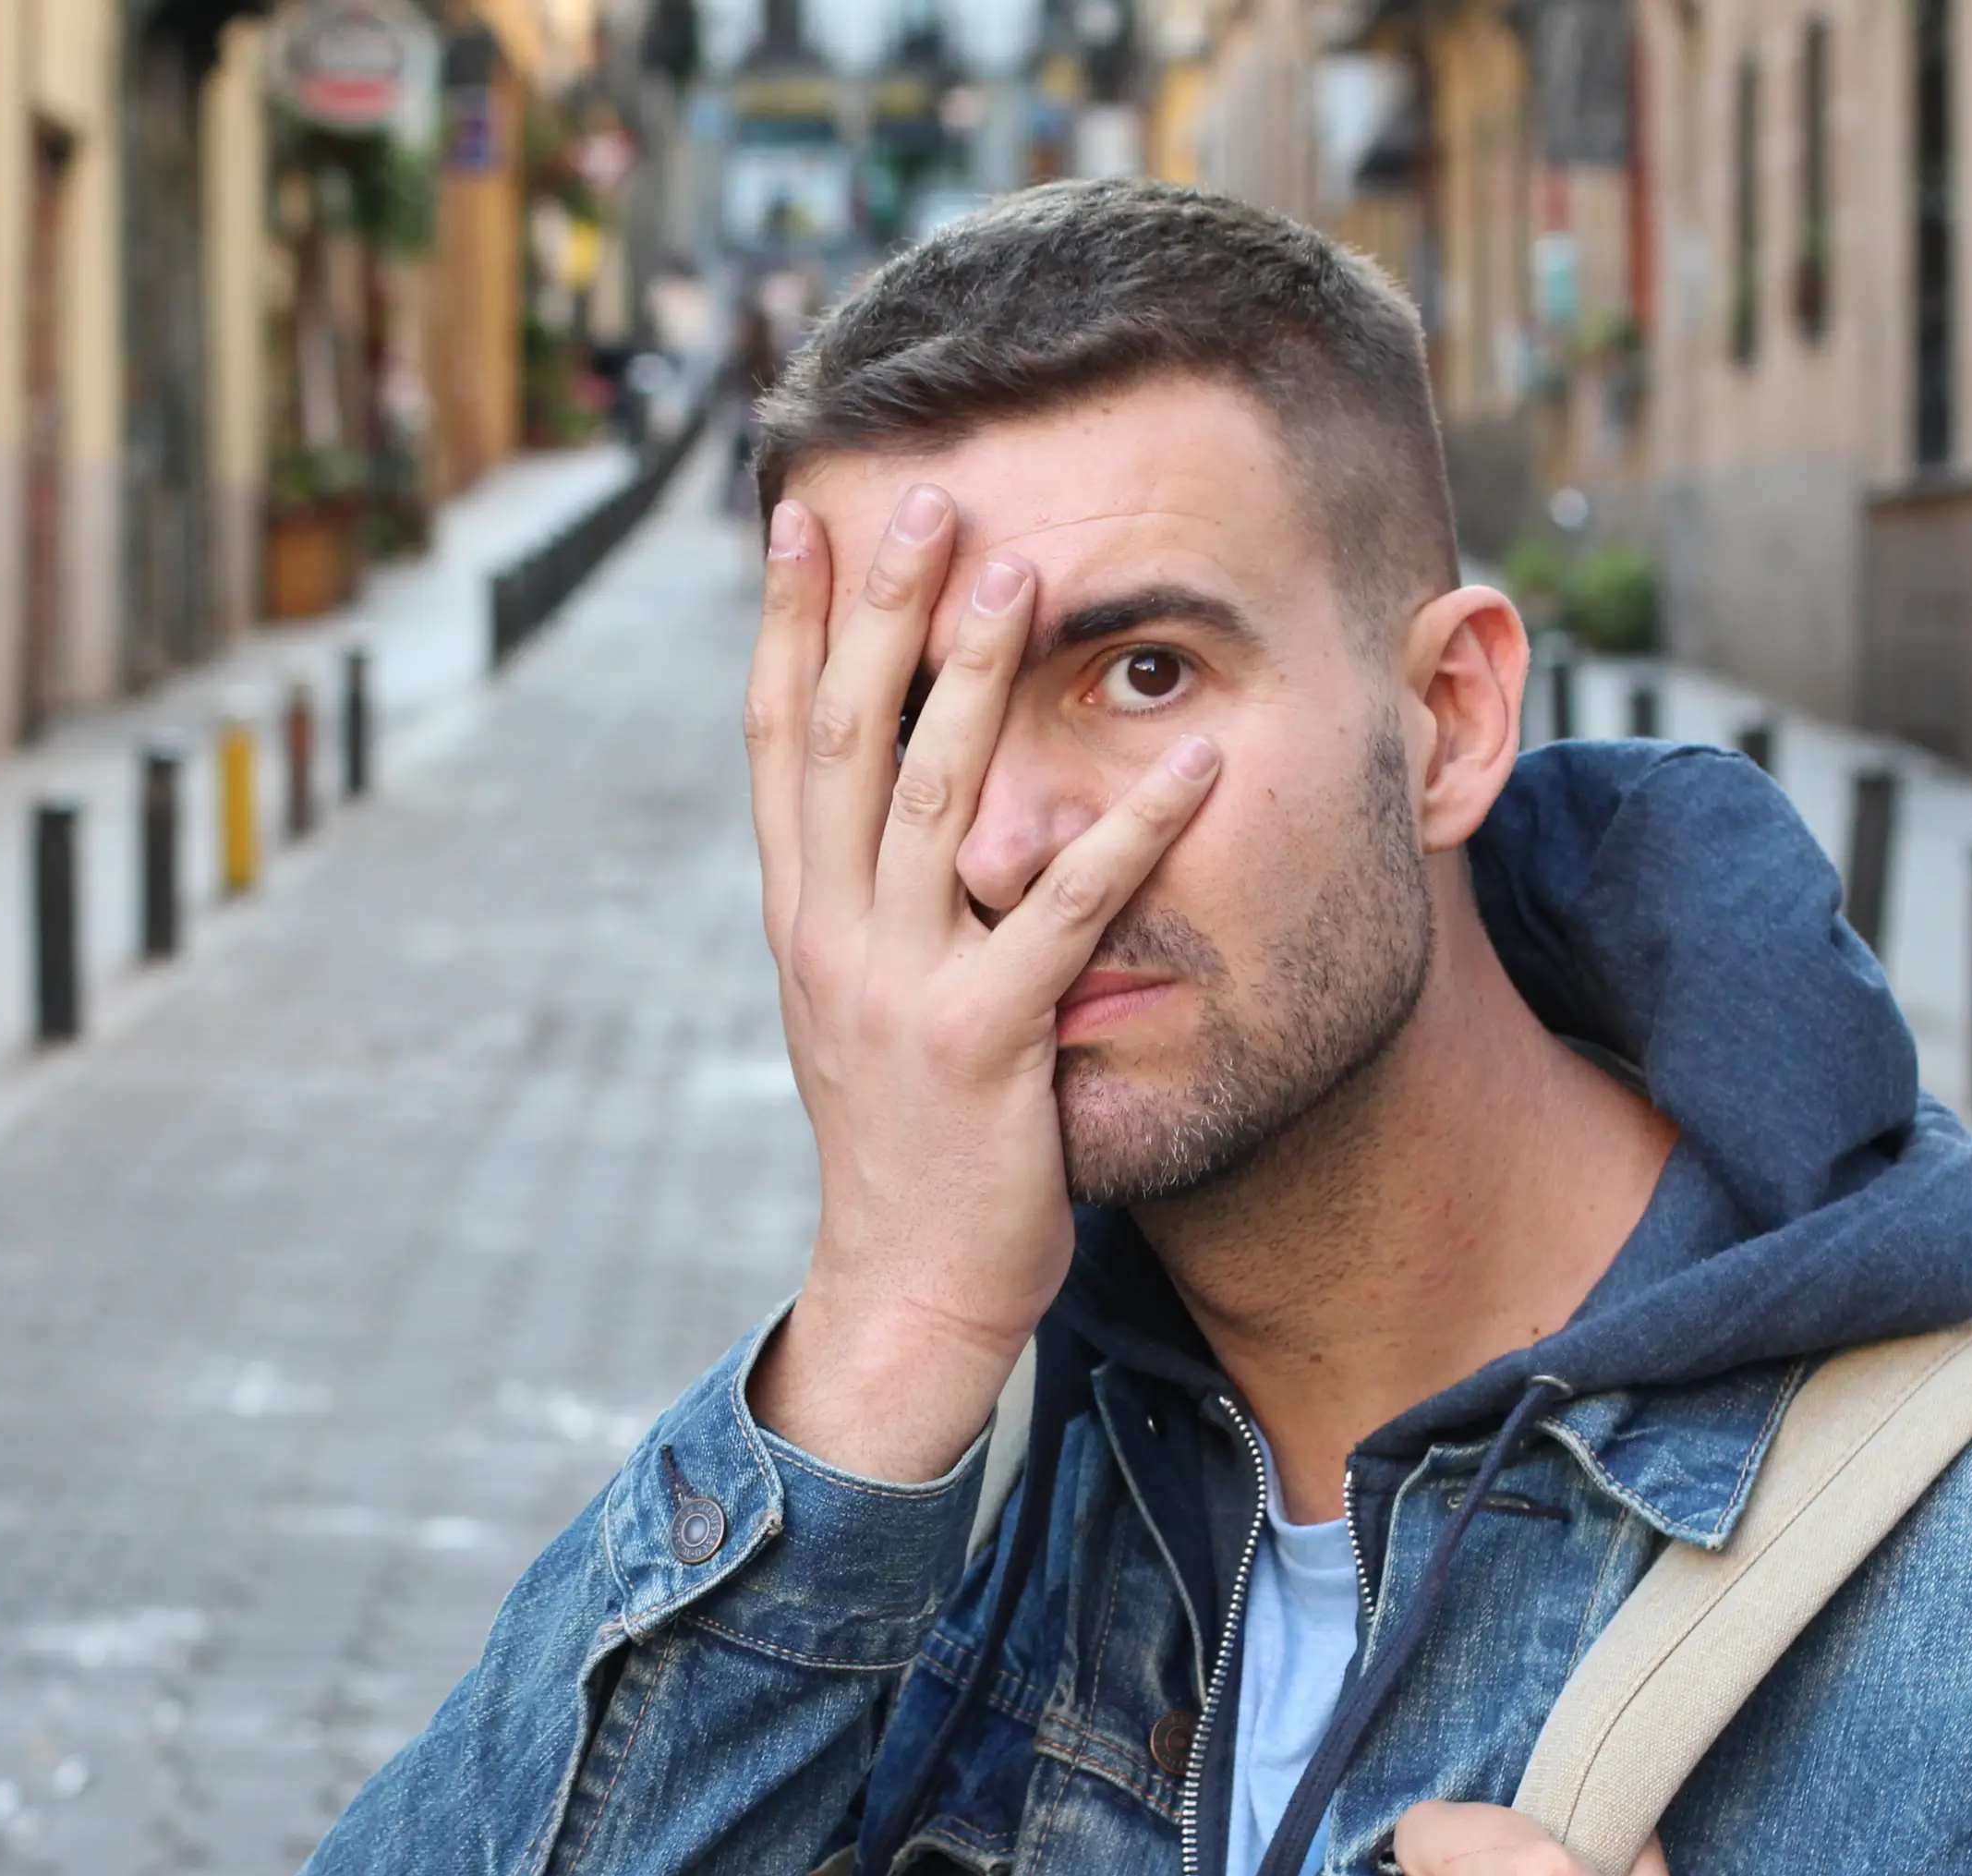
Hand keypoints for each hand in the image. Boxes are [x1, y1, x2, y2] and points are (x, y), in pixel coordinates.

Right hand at [741, 489, 1218, 1480]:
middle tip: (923, 496)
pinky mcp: (980, 1041)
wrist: (910, 1284)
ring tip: (1025, 571)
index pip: (779, 742)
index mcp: (801, 918)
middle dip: (879, 609)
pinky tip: (1192, 767)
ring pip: (934, 797)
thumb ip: (871, 902)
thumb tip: (894, 800)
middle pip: (846, 739)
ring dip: (977, 675)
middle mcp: (831, 935)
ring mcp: (896, 986)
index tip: (798, 518)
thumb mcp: (861, 1004)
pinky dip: (1127, 834)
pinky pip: (1062, 914)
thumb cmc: (910, 1142)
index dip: (788, 626)